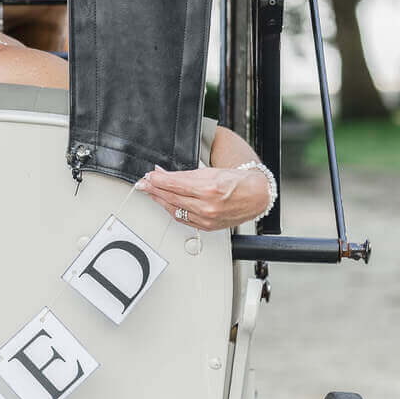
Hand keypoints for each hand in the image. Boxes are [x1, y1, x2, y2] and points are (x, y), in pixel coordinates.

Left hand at [136, 164, 268, 231]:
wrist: (256, 196)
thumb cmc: (237, 182)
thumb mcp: (211, 171)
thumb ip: (185, 175)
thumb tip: (164, 175)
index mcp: (208, 189)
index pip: (175, 184)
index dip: (158, 180)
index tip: (148, 176)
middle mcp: (207, 206)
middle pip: (172, 197)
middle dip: (154, 190)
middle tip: (143, 184)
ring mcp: (206, 219)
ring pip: (174, 210)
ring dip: (160, 201)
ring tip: (151, 192)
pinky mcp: (207, 227)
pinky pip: (183, 219)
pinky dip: (171, 210)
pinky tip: (165, 204)